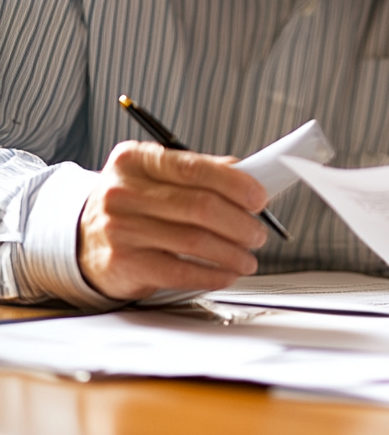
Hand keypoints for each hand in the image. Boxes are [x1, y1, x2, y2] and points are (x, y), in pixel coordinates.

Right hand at [77, 141, 268, 300]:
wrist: (83, 239)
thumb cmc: (134, 204)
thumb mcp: (157, 176)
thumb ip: (201, 171)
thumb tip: (251, 176)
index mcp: (136, 160)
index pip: (194, 168)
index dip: (235, 184)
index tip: (260, 198)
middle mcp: (123, 192)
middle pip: (200, 206)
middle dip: (240, 222)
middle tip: (258, 232)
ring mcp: (120, 229)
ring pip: (195, 240)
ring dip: (232, 252)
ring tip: (248, 256)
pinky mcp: (123, 264)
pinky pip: (180, 272)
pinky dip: (212, 274)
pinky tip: (227, 273)